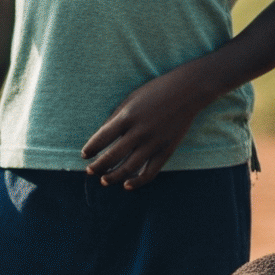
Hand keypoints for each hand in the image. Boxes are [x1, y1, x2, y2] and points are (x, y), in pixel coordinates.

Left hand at [81, 68, 209, 188]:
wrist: (189, 90)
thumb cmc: (155, 92)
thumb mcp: (130, 100)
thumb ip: (115, 119)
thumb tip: (100, 140)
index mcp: (127, 117)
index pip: (101, 138)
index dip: (91, 149)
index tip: (85, 155)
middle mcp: (139, 131)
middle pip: (112, 156)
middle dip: (98, 167)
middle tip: (90, 171)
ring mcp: (154, 142)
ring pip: (129, 167)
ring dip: (113, 177)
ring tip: (104, 180)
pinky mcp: (167, 150)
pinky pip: (151, 171)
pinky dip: (138, 181)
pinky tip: (127, 185)